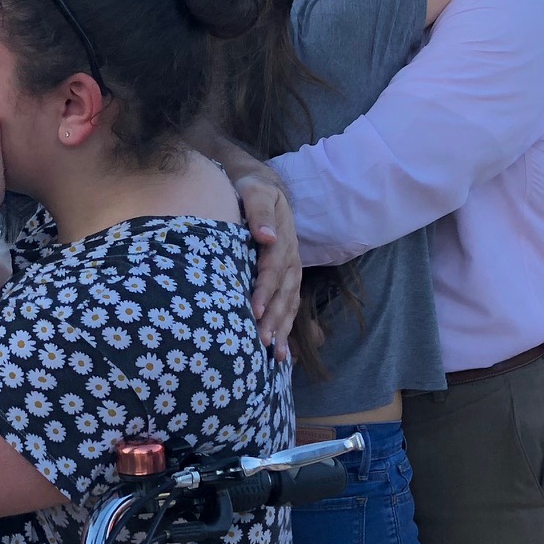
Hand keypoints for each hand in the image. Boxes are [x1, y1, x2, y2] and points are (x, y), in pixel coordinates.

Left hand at [231, 161, 298, 361]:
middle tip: (261, 342)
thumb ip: (259, 211)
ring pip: (289, 303)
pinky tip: (280, 350)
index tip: (255, 310)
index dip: (265, 290)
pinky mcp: (287, 278)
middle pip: (284, 293)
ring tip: (275, 356)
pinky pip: (289, 305)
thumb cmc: (252, 190)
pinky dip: (285, 327)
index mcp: (282, 240)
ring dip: (282, 329)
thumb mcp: (255, 191)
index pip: (273, 268)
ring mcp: (291, 270)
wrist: (262, 187)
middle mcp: (290, 258)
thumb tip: (266, 237)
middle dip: (274, 319)